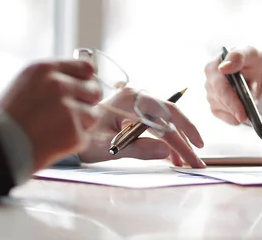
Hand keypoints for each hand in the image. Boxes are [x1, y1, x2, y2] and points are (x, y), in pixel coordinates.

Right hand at [0, 60, 101, 170]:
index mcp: (45, 68)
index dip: (86, 80)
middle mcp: (58, 85)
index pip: (86, 67)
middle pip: (94, 90)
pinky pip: (85, 136)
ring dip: (81, 123)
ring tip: (56, 129)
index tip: (82, 88)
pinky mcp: (73, 132)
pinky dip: (73, 142)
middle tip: (70, 113)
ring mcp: (67, 109)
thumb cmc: (7, 117)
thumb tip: (88, 74)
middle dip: (87, 102)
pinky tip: (53, 142)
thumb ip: (55, 77)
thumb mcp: (26, 83)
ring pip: (93, 114)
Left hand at [78, 88, 205, 167]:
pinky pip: (155, 127)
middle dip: (184, 141)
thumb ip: (138, 149)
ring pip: (164, 124)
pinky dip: (164, 141)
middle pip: (170, 118)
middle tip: (196, 162)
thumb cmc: (82, 136)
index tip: (196, 149)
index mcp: (132, 99)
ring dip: (175, 143)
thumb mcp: (108, 146)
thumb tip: (166, 151)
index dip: (185, 131)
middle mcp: (137, 98)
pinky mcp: (134, 115)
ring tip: (183, 163)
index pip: (167, 114)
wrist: (65, 130)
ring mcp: (136, 106)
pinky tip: (170, 156)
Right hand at [204, 46, 261, 124]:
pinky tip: (250, 114)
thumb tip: (223, 68)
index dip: (231, 102)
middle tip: (256, 116)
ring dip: (242, 110)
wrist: (255, 71)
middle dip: (240, 109)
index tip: (242, 115)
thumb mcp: (250, 53)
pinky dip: (240, 119)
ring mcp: (211, 96)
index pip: (220, 88)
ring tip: (254, 101)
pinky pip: (229, 119)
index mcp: (212, 67)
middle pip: (222, 103)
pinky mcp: (217, 108)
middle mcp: (209, 82)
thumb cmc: (250, 60)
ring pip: (226, 112)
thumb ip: (237, 56)